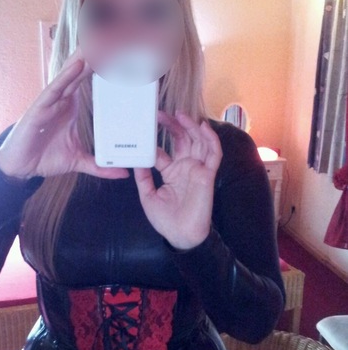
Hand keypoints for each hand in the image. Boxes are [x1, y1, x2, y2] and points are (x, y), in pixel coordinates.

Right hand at [0, 51, 128, 180]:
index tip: (122, 51)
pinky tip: (77, 65)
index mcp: (71, 105)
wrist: (21, 167)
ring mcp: (51, 101)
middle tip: (115, 36)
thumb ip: (100, 165)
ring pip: (69, 74)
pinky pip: (54, 89)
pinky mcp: (39, 108)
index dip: (104, 65)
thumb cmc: (45, 156)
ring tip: (100, 41)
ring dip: (84, 58)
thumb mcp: (78, 161)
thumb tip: (123, 174)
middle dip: (96, 54)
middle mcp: (62, 98)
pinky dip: (65, 77)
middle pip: (81, 70)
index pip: (90, 80)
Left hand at [134, 112, 221, 249]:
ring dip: (191, 127)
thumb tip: (136, 160)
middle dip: (173, 126)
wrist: (180, 235)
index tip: (147, 124)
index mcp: (171, 172)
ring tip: (181, 115)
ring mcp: (197, 169)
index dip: (157, 137)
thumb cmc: (165, 220)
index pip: (164, 149)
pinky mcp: (208, 174)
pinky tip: (204, 127)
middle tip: (161, 113)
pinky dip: (211, 139)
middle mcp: (185, 167)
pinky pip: (213, 154)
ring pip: (198, 142)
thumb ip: (143, 177)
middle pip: (181, 140)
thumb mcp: (147, 196)